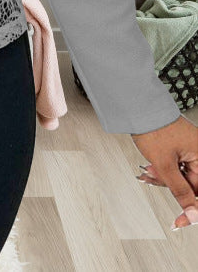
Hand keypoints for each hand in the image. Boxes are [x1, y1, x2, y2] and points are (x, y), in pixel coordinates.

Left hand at [132, 114, 197, 229]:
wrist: (137, 108)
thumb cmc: (152, 127)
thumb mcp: (165, 164)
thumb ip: (180, 191)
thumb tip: (192, 213)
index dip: (191, 208)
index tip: (180, 221)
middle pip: (191, 185)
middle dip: (170, 185)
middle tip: (153, 176)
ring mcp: (189, 149)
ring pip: (180, 177)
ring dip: (164, 178)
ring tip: (149, 168)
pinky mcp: (179, 148)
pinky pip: (175, 167)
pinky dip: (162, 170)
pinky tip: (151, 166)